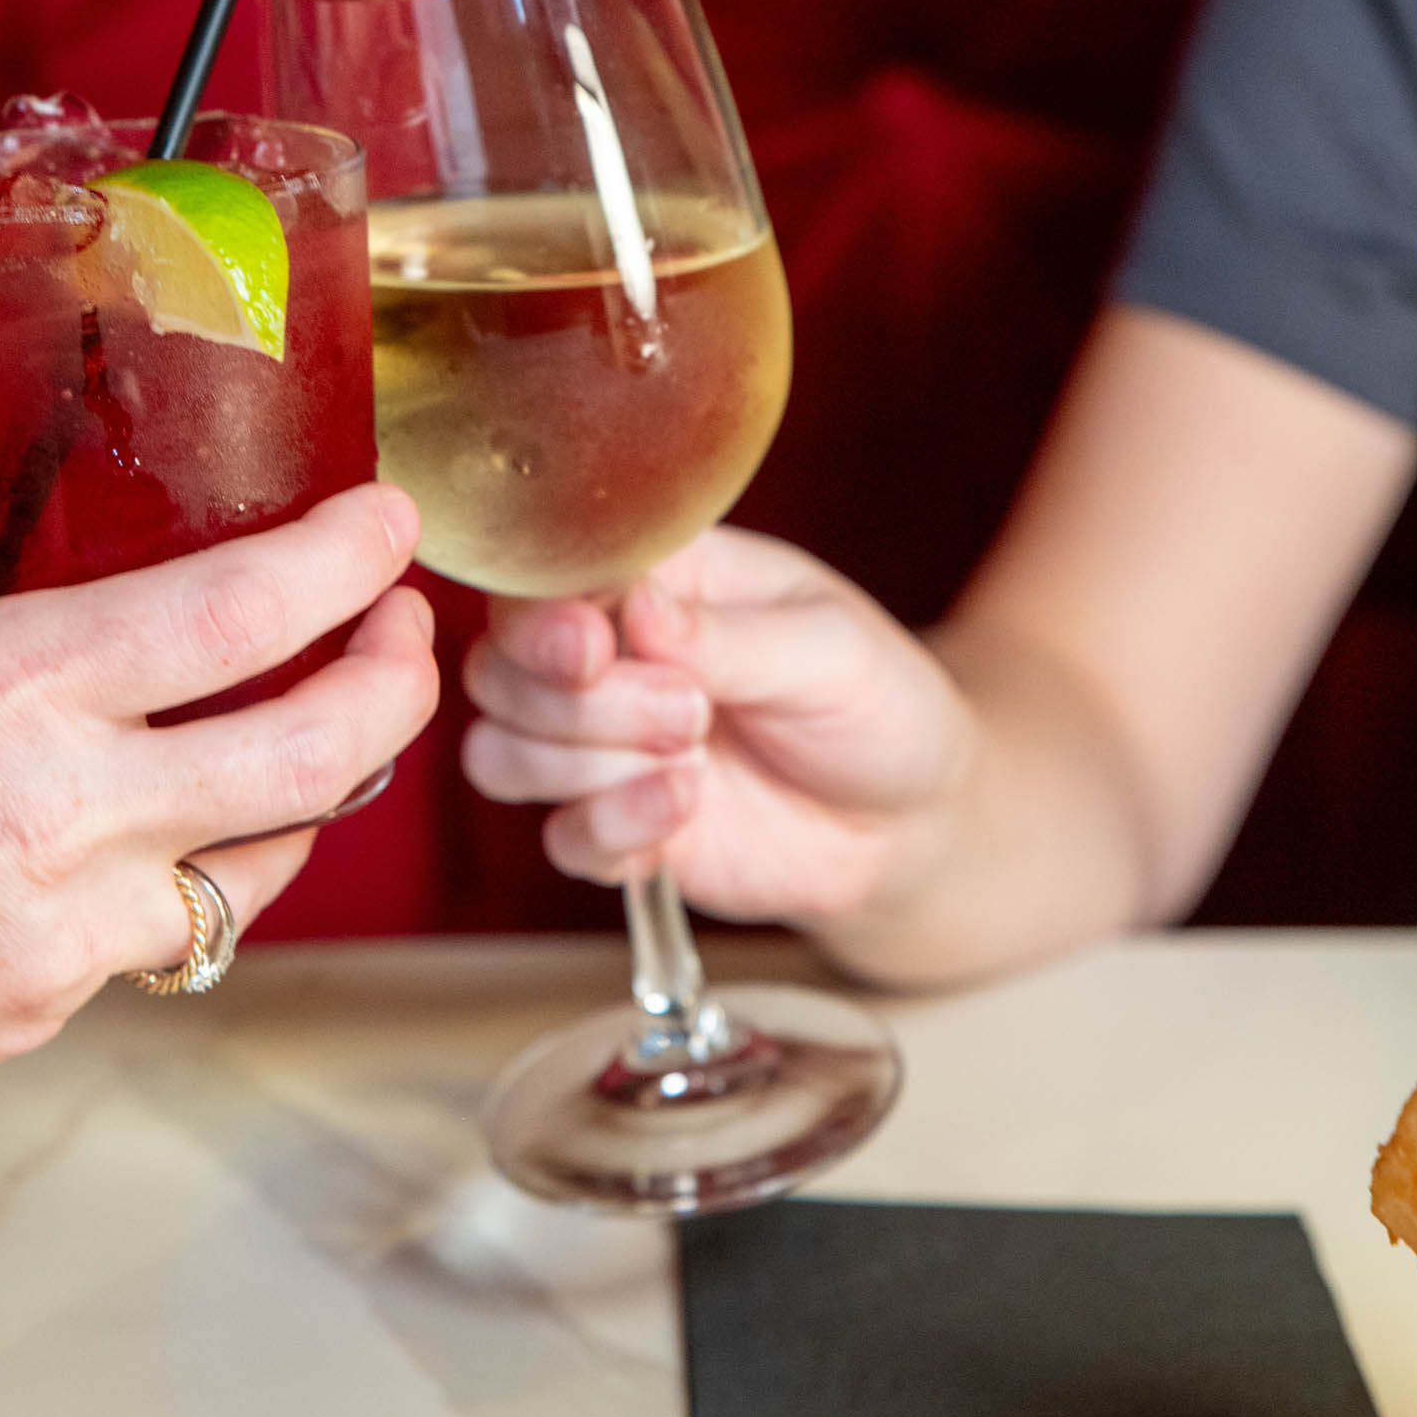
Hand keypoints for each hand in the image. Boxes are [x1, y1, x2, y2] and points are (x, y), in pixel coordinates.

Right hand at [0, 485, 436, 1141]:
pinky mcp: (51, 1006)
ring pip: (274, 859)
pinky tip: (187, 829)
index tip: (386, 522)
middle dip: (396, 679)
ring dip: (324, 786)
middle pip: (318, 751)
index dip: (345, 560)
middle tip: (405, 632)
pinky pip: (175, 932)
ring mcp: (72, 928)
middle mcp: (71, 809)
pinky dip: (206, 872)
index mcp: (12, 687)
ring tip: (323, 726)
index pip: (242, 614)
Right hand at [462, 526, 967, 929]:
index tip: (592, 648)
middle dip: (578, 703)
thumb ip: (727, 635)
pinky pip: (558, 836)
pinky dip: (607, 827)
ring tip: (691, 758)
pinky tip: (682, 811)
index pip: (543, 581)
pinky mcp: (618, 832)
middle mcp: (609, 658)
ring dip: (582, 762)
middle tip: (691, 713)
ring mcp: (603, 750)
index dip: (544, 619)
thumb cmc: (879, 704)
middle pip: (498, 670)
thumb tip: (635, 611)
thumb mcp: (830, 649)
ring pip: (500, 752)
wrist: (919, 823)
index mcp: (652, 579)